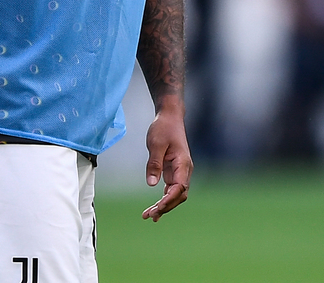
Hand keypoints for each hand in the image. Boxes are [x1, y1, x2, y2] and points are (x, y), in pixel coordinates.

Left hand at [142, 107, 192, 221]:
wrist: (170, 117)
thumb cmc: (164, 128)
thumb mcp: (156, 144)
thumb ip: (154, 163)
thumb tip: (152, 184)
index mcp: (183, 164)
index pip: (179, 187)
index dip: (169, 200)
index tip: (157, 208)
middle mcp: (184, 170)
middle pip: (178, 195)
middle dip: (166, 207)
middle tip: (149, 216)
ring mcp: (180, 171)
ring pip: (175, 194)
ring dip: (164, 205)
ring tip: (149, 216)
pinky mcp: (174, 171)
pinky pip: (171, 189)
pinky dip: (164, 199)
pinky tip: (155, 208)